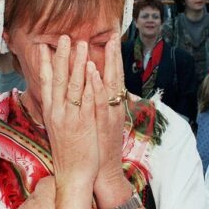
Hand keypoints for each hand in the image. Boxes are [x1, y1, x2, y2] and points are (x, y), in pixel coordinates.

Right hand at [39, 36, 98, 187]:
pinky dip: (89, 82)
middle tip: (65, 37)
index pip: (47, 83)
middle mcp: (57, 112)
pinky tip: (92, 68)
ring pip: (73, 84)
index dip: (46, 64)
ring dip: (77, 62)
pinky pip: (87, 98)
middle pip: (59, 79)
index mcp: (50, 113)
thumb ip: (57, 111)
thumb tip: (56, 97)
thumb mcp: (57, 129)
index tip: (46, 46)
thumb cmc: (67, 153)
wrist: (72, 175)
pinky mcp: (84, 123)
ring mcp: (70, 117)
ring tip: (81, 43)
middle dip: (62, 56)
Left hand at [94, 34, 125, 187]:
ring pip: (109, 87)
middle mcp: (113, 109)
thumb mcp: (99, 122)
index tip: (111, 40)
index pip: (113, 78)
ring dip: (108, 66)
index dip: (112, 59)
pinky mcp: (101, 124)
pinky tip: (95, 73)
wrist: (100, 172)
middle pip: (115, 78)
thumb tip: (93, 88)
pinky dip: (97, 87)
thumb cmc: (98, 146)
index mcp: (111, 106)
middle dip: (114, 56)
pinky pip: (98, 102)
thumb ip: (97, 104)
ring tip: (107, 46)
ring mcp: (108, 116)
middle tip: (114, 36)